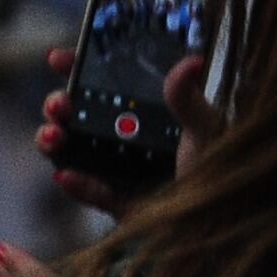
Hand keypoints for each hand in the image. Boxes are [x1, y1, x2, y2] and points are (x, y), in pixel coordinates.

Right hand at [35, 46, 222, 211]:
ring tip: (54, 137)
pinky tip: (67, 176)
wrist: (226, 218)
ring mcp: (113, 168)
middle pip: (74, 114)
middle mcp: (122, 137)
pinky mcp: (114, 201)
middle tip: (61, 104)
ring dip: (51, 139)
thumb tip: (193, 60)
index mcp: (141, 112)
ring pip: (68, 149)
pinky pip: (87, 191)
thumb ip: (188, 97)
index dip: (76, 70)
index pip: (102, 85)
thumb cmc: (222, 168)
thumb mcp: (205, 127)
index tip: (58, 59)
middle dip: (56, 104)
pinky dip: (75, 184)